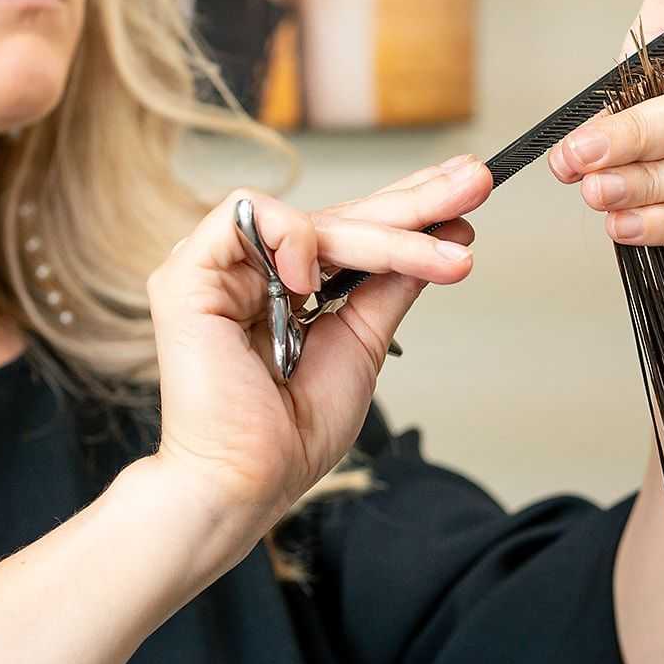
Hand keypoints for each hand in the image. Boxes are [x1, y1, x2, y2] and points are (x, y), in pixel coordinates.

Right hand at [144, 156, 492, 526]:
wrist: (246, 481)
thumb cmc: (292, 431)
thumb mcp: (363, 343)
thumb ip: (392, 285)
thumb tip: (448, 233)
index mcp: (288, 283)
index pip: (353, 227)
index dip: (409, 204)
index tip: (470, 187)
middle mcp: (252, 267)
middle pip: (342, 216)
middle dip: (415, 200)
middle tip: (476, 182)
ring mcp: (218, 269)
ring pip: (312, 218)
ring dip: (385, 238)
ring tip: (443, 259)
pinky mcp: (187, 274)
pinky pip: (245, 215)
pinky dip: (291, 240)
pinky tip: (313, 279)